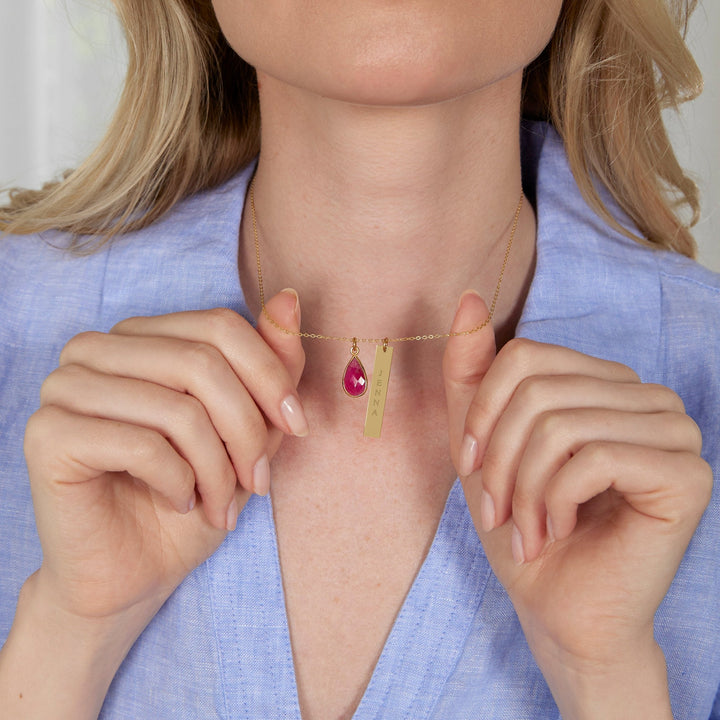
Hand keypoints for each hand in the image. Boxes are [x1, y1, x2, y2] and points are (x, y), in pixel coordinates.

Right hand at [23, 289, 305, 622]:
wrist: (136, 571)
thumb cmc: (194, 495)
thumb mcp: (247, 428)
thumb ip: (269, 365)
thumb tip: (289, 299)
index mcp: (141, 337)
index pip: (220, 326)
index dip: (271, 376)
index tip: (297, 426)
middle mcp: (97, 350)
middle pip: (202, 362)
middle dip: (247, 431)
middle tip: (258, 481)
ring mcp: (65, 387)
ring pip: (178, 408)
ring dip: (218, 468)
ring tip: (222, 504)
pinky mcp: (48, 434)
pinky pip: (142, 445)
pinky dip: (179, 483)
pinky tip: (179, 502)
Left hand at [443, 291, 711, 717]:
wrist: (558, 606)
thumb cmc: (521, 523)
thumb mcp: (481, 441)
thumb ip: (471, 372)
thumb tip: (469, 298)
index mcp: (601, 381)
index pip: (523, 355)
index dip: (483, 413)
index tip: (471, 466)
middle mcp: (645, 395)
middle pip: (537, 390)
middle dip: (498, 459)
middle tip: (495, 511)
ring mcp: (674, 430)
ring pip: (560, 425)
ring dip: (522, 489)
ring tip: (524, 528)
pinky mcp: (686, 473)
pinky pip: (593, 458)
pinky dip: (553, 502)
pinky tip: (556, 532)